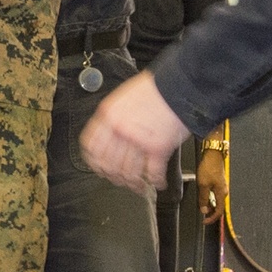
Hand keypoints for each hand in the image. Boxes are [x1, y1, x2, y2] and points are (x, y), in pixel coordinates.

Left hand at [80, 69, 189, 193]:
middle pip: (109, 164)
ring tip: (140, 187)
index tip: (100, 168)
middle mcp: (120, 129)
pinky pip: (154, 173)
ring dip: (135, 184)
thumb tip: (112, 133)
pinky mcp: (158, 148)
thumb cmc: (158, 87)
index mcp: (109, 114)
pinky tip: (159, 183)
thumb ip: (116, 115)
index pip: (91, 146)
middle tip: (121, 181)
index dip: (94, 162)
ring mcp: (138, 139)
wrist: (181, 83)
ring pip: (129, 173)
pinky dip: (157, 182)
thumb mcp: (126, 96)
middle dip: (114, 177)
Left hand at [196, 150, 226, 224]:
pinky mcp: (218, 182)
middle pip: (218, 206)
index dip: (212, 218)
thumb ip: (203, 199)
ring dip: (208, 203)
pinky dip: (208, 197)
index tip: (204, 221)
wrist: (213, 155)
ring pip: (215, 200)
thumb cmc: (209, 169)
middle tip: (200, 210)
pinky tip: (202, 194)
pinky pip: (214, 194)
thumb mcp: (203, 185)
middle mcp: (223, 191)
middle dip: (209, 211)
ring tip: (199, 201)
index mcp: (222, 194)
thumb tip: (204, 210)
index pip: (219, 211)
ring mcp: (221, 187)